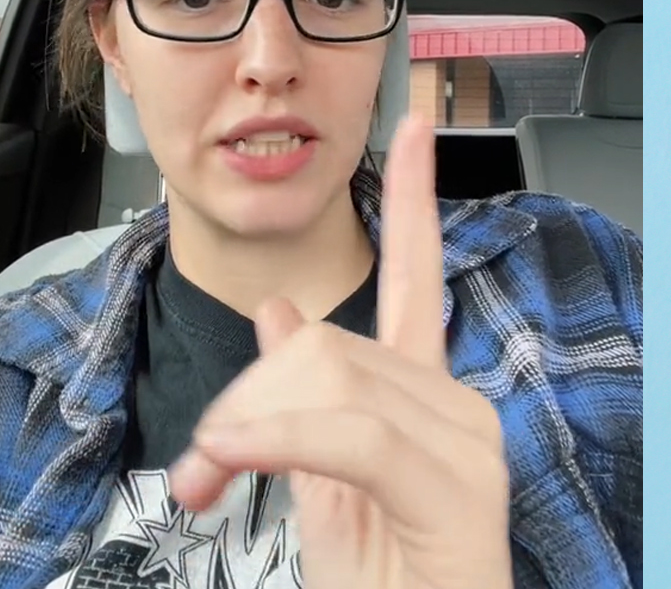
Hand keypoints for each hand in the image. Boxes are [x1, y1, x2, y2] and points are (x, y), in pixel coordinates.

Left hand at [168, 112, 511, 587]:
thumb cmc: (389, 583)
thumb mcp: (322, 485)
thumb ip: (301, 399)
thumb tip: (275, 313)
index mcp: (428, 400)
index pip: (418, 279)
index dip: (411, 201)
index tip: (413, 127)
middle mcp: (457, 408)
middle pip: (327, 341)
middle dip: (241, 399)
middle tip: (204, 473)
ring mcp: (466, 446)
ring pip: (329, 379)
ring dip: (245, 431)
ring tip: (220, 488)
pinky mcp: (456, 492)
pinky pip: (352, 433)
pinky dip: (281, 440)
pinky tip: (238, 462)